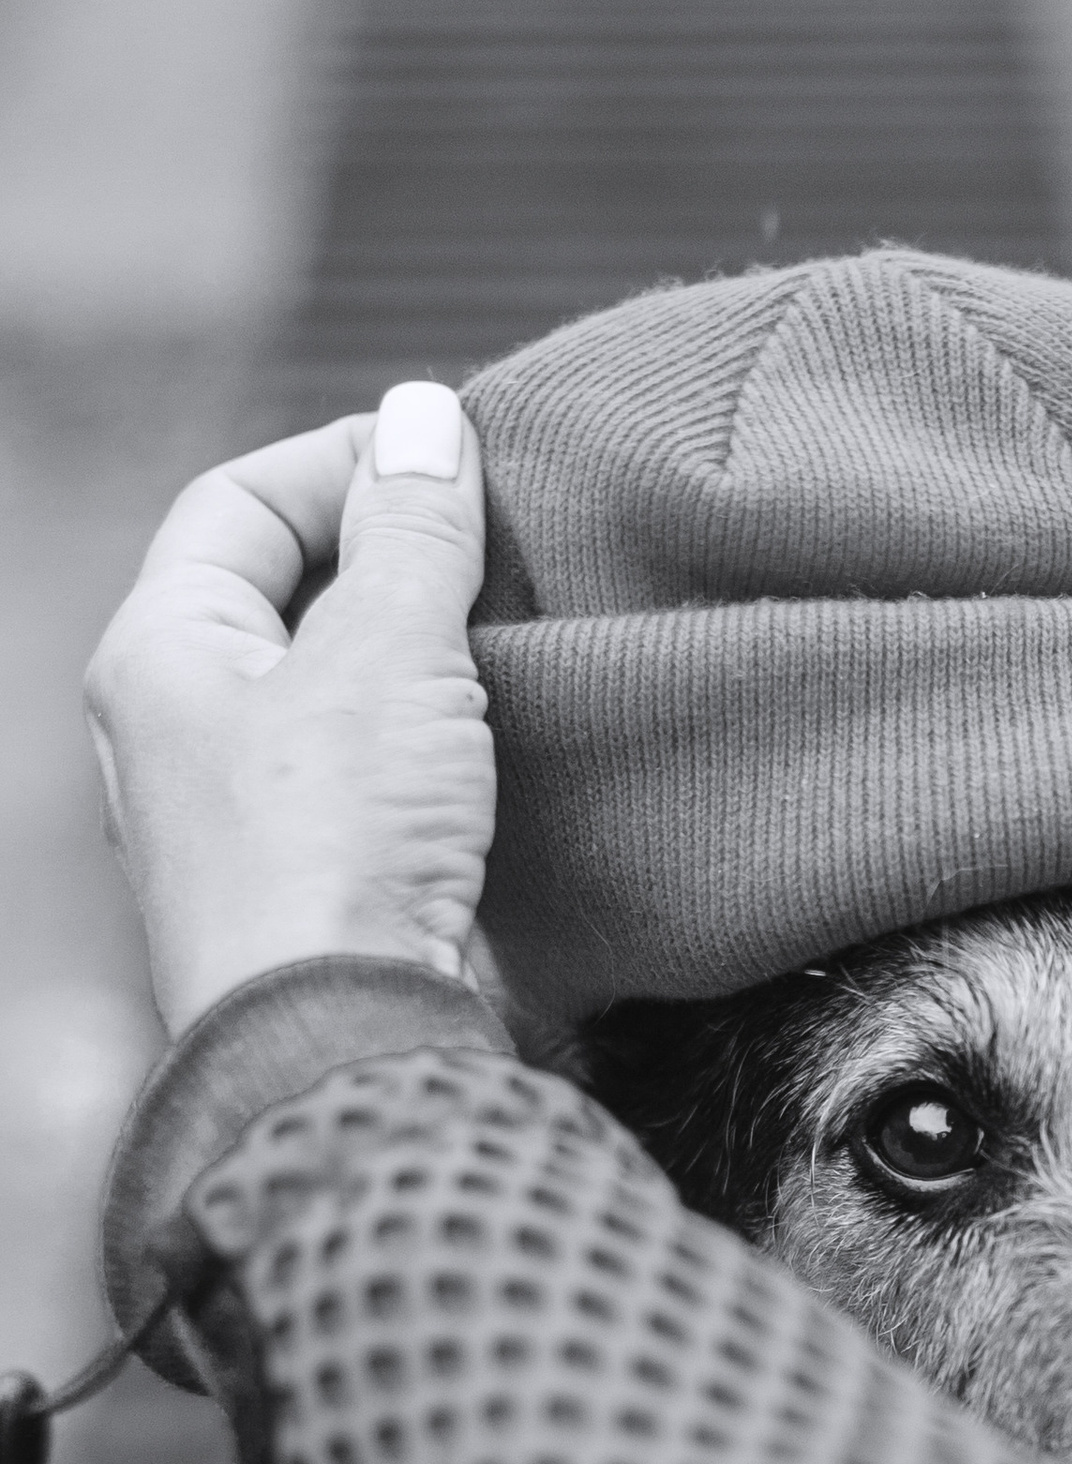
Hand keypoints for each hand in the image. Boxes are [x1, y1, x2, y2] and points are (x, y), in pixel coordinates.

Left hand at [84, 387, 494, 1033]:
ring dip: (428, 649)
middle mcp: (181, 728)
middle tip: (503, 543)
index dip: (347, 461)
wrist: (348, 1046)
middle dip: (398, 555)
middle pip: (289, 588)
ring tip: (518, 630)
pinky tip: (511, 733)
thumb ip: (413, 530)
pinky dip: (438, 735)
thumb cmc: (333, 851)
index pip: (238, 501)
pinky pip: (372, 768)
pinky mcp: (314, 879)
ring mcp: (243, 812)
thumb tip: (426, 418)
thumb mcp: (387, 654)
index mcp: (160, 654)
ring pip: (338, 683)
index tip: (458, 462)